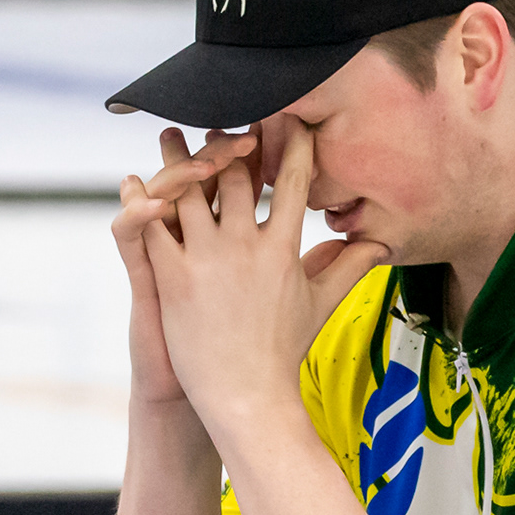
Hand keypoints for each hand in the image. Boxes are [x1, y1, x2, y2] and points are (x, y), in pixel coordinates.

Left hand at [141, 119, 385, 438]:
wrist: (248, 399)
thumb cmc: (284, 355)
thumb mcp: (321, 307)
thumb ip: (348, 269)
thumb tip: (381, 246)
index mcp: (283, 248)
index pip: (292, 180)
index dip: (290, 142)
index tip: (285, 114)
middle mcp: (246, 246)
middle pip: (237, 174)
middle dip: (227, 141)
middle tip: (215, 120)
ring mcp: (208, 260)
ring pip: (189, 191)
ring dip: (176, 159)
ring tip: (167, 135)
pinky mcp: (175, 278)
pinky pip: (153, 226)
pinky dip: (141, 202)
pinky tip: (133, 183)